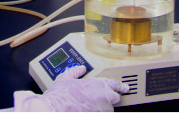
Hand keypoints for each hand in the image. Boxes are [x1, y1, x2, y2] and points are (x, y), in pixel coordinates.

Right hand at [13, 65, 128, 111]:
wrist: (53, 110)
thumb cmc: (59, 96)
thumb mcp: (65, 78)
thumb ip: (75, 72)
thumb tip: (80, 69)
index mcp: (97, 84)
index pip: (115, 84)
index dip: (121, 86)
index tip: (125, 87)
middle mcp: (102, 97)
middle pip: (115, 98)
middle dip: (110, 98)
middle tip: (101, 99)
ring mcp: (101, 111)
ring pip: (108, 110)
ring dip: (103, 109)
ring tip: (92, 107)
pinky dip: (97, 112)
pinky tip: (89, 110)